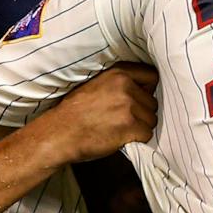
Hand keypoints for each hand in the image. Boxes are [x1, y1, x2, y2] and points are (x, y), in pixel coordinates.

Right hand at [41, 64, 159, 161]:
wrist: (59, 133)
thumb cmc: (75, 112)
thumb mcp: (96, 85)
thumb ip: (119, 83)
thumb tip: (143, 89)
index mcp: (118, 73)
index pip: (152, 76)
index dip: (148, 90)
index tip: (140, 99)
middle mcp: (125, 86)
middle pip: (153, 102)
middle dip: (143, 112)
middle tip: (124, 119)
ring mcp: (128, 106)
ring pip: (152, 119)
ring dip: (141, 127)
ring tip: (121, 129)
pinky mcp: (129, 126)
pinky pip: (147, 134)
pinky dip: (137, 139)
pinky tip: (121, 138)